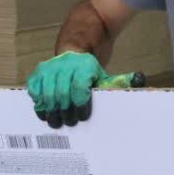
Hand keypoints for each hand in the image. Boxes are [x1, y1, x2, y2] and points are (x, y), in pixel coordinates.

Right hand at [25, 51, 144, 128]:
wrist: (74, 52)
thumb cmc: (90, 72)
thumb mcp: (105, 76)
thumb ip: (119, 82)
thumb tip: (139, 81)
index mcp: (84, 67)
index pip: (79, 88)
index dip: (81, 104)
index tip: (83, 116)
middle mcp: (65, 66)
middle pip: (61, 94)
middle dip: (65, 112)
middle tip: (69, 122)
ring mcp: (49, 68)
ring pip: (46, 93)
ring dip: (51, 111)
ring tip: (56, 121)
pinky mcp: (38, 72)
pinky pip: (34, 89)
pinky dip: (38, 102)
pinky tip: (44, 110)